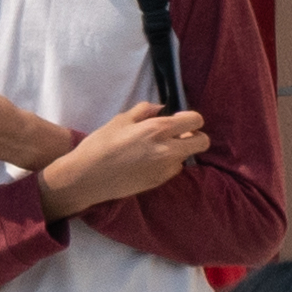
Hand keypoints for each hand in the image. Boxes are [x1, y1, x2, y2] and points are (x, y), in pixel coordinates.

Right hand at [36, 101, 210, 219]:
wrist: (89, 176)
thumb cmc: (101, 143)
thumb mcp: (121, 119)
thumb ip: (144, 111)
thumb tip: (160, 109)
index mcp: (158, 129)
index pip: (195, 121)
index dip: (190, 118)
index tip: (176, 118)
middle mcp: (168, 150)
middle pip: (203, 142)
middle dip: (194, 135)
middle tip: (175, 134)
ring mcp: (166, 169)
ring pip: (187, 156)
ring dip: (178, 150)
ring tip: (155, 149)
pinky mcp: (160, 182)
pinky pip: (173, 169)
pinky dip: (167, 163)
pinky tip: (147, 161)